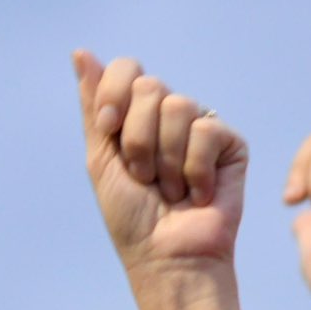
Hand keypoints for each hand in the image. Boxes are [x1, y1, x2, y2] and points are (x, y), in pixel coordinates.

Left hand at [73, 51, 246, 289]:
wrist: (167, 258)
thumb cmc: (133, 219)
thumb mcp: (101, 160)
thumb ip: (94, 107)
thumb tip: (80, 51)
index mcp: (136, 116)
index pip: (126, 70)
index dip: (114, 93)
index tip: (107, 128)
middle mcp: (169, 117)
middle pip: (150, 87)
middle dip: (137, 139)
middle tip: (143, 177)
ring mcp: (201, 128)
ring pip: (178, 107)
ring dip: (164, 159)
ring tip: (170, 191)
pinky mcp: (230, 144)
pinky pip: (207, 131)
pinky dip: (194, 170)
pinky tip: (197, 195)